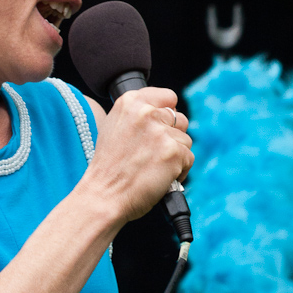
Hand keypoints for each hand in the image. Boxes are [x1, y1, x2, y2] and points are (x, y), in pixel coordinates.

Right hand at [83, 87, 192, 226]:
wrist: (104, 196)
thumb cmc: (108, 168)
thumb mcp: (114, 128)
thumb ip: (138, 115)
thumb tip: (167, 112)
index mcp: (130, 102)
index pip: (167, 97)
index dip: (166, 114)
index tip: (159, 128)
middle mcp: (146, 112)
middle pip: (180, 119)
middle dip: (171, 137)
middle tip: (152, 154)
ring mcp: (161, 132)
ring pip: (185, 140)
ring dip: (175, 155)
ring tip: (154, 168)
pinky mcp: (173, 152)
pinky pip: (189, 158)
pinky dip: (180, 171)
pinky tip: (161, 177)